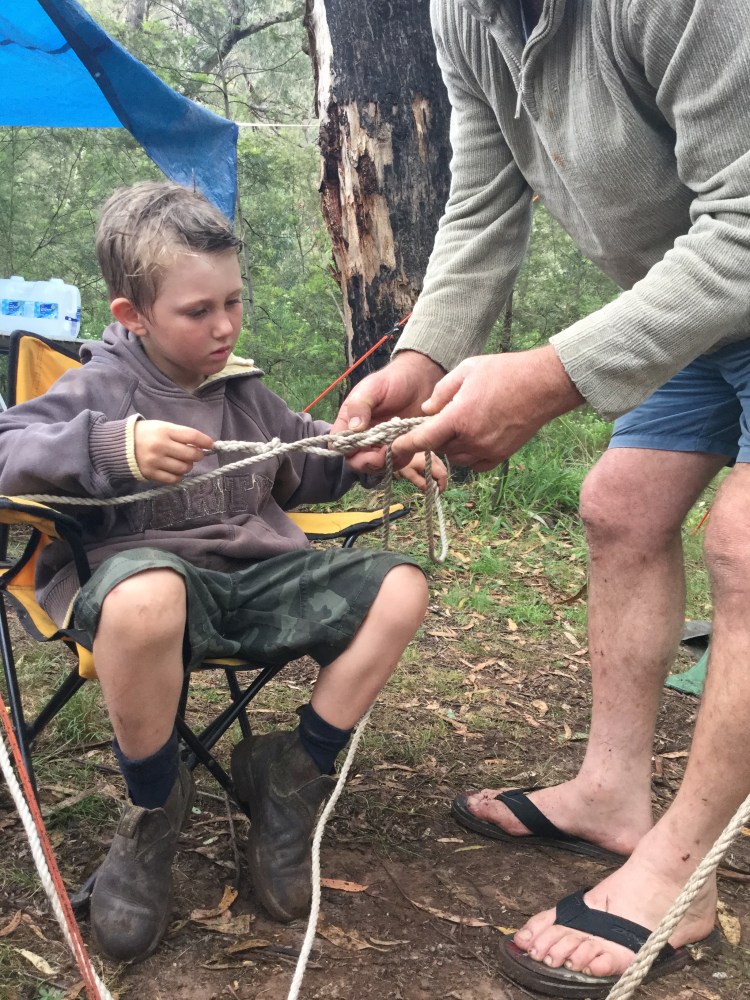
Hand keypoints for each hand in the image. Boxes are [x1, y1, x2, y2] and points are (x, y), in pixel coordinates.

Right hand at [134, 420, 214, 482]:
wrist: (118, 446)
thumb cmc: (144, 434)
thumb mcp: (160, 427)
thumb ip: (179, 434)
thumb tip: (200, 445)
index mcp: (164, 430)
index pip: (191, 436)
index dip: (205, 441)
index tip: (211, 444)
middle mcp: (160, 446)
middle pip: (191, 454)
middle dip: (197, 455)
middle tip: (195, 454)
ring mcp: (155, 461)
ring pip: (184, 468)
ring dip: (188, 466)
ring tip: (182, 462)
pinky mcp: (151, 474)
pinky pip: (173, 479)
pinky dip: (178, 476)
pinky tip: (175, 471)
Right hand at [331, 351, 445, 474]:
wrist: (420, 379)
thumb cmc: (392, 380)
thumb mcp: (372, 388)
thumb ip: (359, 406)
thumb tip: (354, 428)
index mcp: (349, 421)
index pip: (339, 444)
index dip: (347, 450)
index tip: (362, 447)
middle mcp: (362, 436)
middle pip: (356, 461)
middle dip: (368, 462)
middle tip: (383, 454)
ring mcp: (380, 443)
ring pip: (375, 465)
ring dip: (385, 462)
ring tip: (397, 447)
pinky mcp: (397, 447)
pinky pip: (394, 462)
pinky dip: (399, 459)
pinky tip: (406, 446)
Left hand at [391, 345, 584, 471]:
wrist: (543, 385)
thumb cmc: (505, 372)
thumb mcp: (467, 370)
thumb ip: (441, 392)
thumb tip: (426, 411)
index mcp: (459, 417)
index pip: (423, 438)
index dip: (405, 444)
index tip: (394, 447)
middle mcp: (472, 438)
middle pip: (440, 447)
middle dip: (436, 436)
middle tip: (445, 417)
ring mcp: (488, 449)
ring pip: (457, 457)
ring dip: (453, 445)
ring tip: (464, 423)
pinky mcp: (501, 456)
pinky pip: (475, 464)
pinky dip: (470, 455)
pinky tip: (477, 436)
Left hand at [396, 451, 447, 492]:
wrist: (397, 452)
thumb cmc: (402, 464)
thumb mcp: (410, 475)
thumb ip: (421, 483)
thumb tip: (431, 491)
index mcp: (428, 462)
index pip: (442, 475)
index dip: (442, 485)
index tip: (437, 493)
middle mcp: (434, 457)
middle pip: (444, 472)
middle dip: (441, 482)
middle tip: (434, 490)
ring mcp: (434, 455)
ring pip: (443, 468)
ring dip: (439, 477)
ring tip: (431, 483)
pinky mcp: (432, 454)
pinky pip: (439, 465)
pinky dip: (437, 472)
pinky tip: (429, 475)